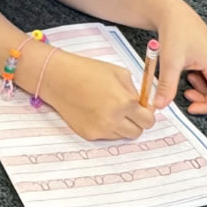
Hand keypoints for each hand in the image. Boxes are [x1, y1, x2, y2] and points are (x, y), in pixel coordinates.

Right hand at [39, 50, 155, 140]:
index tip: (143, 109)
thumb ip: (135, 91)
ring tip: (109, 109)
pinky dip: (106, 127)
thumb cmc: (87, 71)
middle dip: (136, 122)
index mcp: (125, 102)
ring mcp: (101, 129)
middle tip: (128, 111)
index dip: (147, 114)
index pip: (149, 120)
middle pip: (137, 132)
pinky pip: (106, 135)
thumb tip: (143, 105)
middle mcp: (114, 119)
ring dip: (121, 125)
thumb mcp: (119, 73)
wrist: (58, 78)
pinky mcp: (89, 134)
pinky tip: (96, 112)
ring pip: (122, 135)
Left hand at [152, 3, 206, 114]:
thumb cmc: (175, 33)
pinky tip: (189, 75)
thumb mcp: (170, 61)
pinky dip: (204, 85)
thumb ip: (167, 86)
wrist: (175, 14)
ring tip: (186, 81)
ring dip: (205, 93)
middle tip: (187, 95)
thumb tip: (160, 105)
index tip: (189, 107)